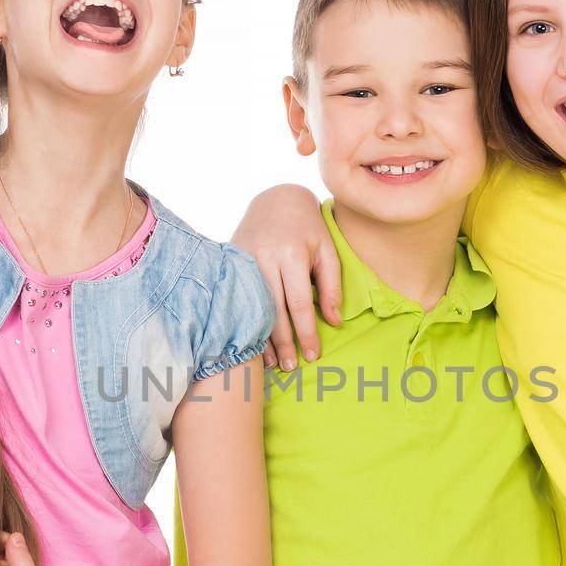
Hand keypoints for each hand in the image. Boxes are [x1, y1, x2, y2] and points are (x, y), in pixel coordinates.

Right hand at [232, 185, 336, 370]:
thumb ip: (331, 287)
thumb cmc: (308, 227)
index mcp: (292, 255)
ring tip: (273, 362)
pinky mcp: (231, 262)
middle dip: (284, 343)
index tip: (313, 355)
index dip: (306, 333)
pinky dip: (246, 322)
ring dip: (262, 338)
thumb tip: (334, 322)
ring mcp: (244, 260)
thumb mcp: (327, 251)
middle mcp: (265, 258)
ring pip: (253, 308)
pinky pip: (239, 298)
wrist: (276, 198)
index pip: (299, 304)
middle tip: (292, 367)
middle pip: (273, 311)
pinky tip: (252, 340)